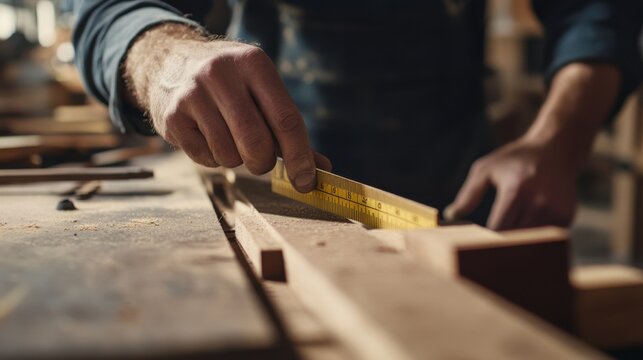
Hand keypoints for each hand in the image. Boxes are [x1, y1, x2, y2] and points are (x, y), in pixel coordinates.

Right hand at [124, 24, 330, 191]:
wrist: (170, 62)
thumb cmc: (230, 85)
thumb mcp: (261, 91)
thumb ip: (289, 129)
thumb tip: (320, 169)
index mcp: (254, 64)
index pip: (286, 119)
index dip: (300, 157)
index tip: (306, 182)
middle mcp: (222, 74)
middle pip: (257, 143)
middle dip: (263, 162)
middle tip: (260, 159)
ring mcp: (193, 93)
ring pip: (230, 155)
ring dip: (235, 159)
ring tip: (227, 136)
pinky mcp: (172, 116)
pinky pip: (205, 158)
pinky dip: (212, 158)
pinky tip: (206, 135)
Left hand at [445, 62, 621, 229]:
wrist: (556, 149)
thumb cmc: (515, 159)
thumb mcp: (486, 169)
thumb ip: (468, 193)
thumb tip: (451, 215)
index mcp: (516, 190)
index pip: (498, 228)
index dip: (486, 239)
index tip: (474, 244)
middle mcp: (539, 202)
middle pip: (515, 238)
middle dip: (499, 245)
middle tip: (484, 250)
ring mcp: (556, 210)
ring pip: (531, 242)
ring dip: (518, 244)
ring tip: (504, 244)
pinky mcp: (567, 216)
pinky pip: (545, 238)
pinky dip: (534, 238)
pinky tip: (525, 231)